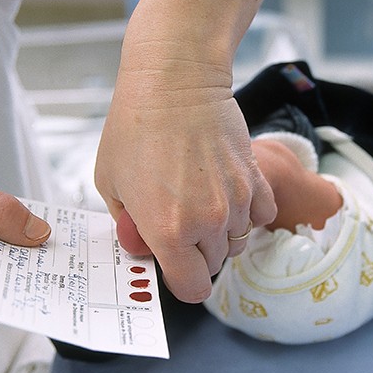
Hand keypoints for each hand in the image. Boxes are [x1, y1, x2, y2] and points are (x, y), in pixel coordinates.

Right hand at [0, 173, 50, 329]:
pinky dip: (17, 267)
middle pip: (30, 280)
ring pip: (23, 286)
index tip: (68, 241)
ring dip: (30, 260)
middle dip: (44, 254)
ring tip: (26, 235)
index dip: (50, 251)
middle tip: (53, 233)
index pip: (26, 268)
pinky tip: (12, 248)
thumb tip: (39, 232)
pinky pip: (11, 289)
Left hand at [93, 0, 290, 302]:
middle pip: (215, 265)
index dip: (182, 281)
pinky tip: (229, 192)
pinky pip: (261, 215)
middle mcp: (207, 223)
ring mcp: (236, 201)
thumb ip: (129, 225)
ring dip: (223, 232)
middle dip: (198, 253)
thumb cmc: (134, 128)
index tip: (175, 266)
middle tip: (181, 223)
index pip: (192, 289)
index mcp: (167, 232)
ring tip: (204, 202)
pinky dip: (248, 211)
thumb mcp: (110, 183)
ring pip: (239, 241)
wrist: (174, 84)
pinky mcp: (255, 179)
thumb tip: (144, 246)